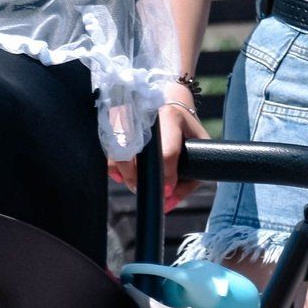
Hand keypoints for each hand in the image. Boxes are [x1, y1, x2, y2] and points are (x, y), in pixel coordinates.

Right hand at [110, 84, 199, 205]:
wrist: (172, 103)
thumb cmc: (188, 133)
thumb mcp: (199, 154)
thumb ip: (187, 183)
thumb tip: (166, 204)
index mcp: (172, 117)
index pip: (166, 152)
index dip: (166, 177)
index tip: (166, 191)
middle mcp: (147, 114)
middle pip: (134, 153)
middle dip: (138, 178)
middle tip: (146, 190)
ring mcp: (128, 116)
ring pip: (118, 153)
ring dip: (125, 174)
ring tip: (136, 182)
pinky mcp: (114, 123)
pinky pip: (108, 151)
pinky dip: (114, 167)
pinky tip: (123, 172)